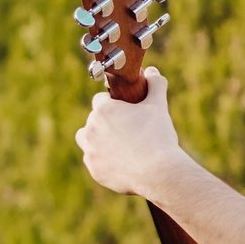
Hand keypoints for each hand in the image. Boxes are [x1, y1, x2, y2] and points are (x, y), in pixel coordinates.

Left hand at [76, 67, 191, 198]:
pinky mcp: (94, 169)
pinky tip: (119, 161)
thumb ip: (155, 85)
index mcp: (103, 110)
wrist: (157, 172)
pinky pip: (94, 161)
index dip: (113, 103)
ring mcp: (90, 150)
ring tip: (116, 143)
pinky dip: (103, 160)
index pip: (100, 100)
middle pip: (93, 120)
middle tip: (126, 128)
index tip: (124, 109)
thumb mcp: (158, 106)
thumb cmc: (157, 135)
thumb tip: (153, 71)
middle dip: (106, 122)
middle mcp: (90, 129)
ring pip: (86, 140)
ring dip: (97, 139)